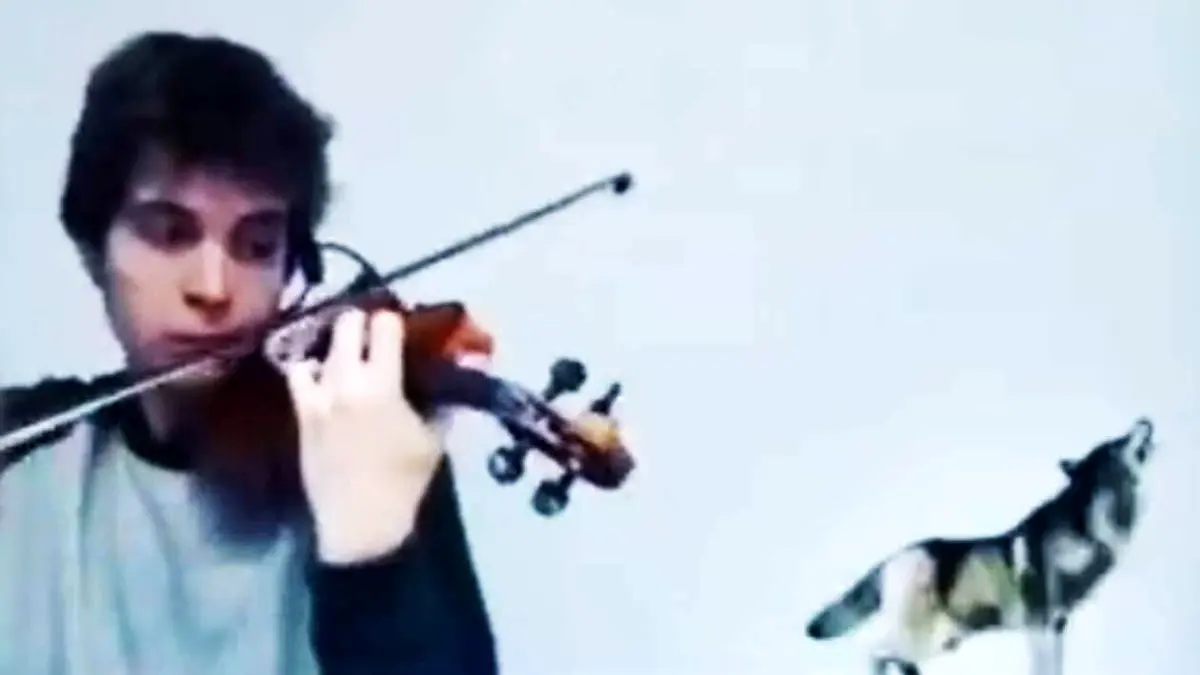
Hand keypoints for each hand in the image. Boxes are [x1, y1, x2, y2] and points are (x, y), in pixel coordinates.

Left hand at [282, 307, 441, 563]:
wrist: (359, 523)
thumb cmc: (404, 481)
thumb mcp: (433, 438)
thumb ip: (441, 399)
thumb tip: (459, 369)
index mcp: (381, 384)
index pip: (383, 325)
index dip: (395, 321)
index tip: (403, 329)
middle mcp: (344, 381)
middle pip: (346, 325)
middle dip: (362, 323)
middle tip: (375, 335)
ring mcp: (316, 397)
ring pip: (318, 348)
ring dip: (335, 347)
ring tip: (348, 357)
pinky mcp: (300, 414)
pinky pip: (299, 375)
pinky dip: (311, 369)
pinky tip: (324, 378)